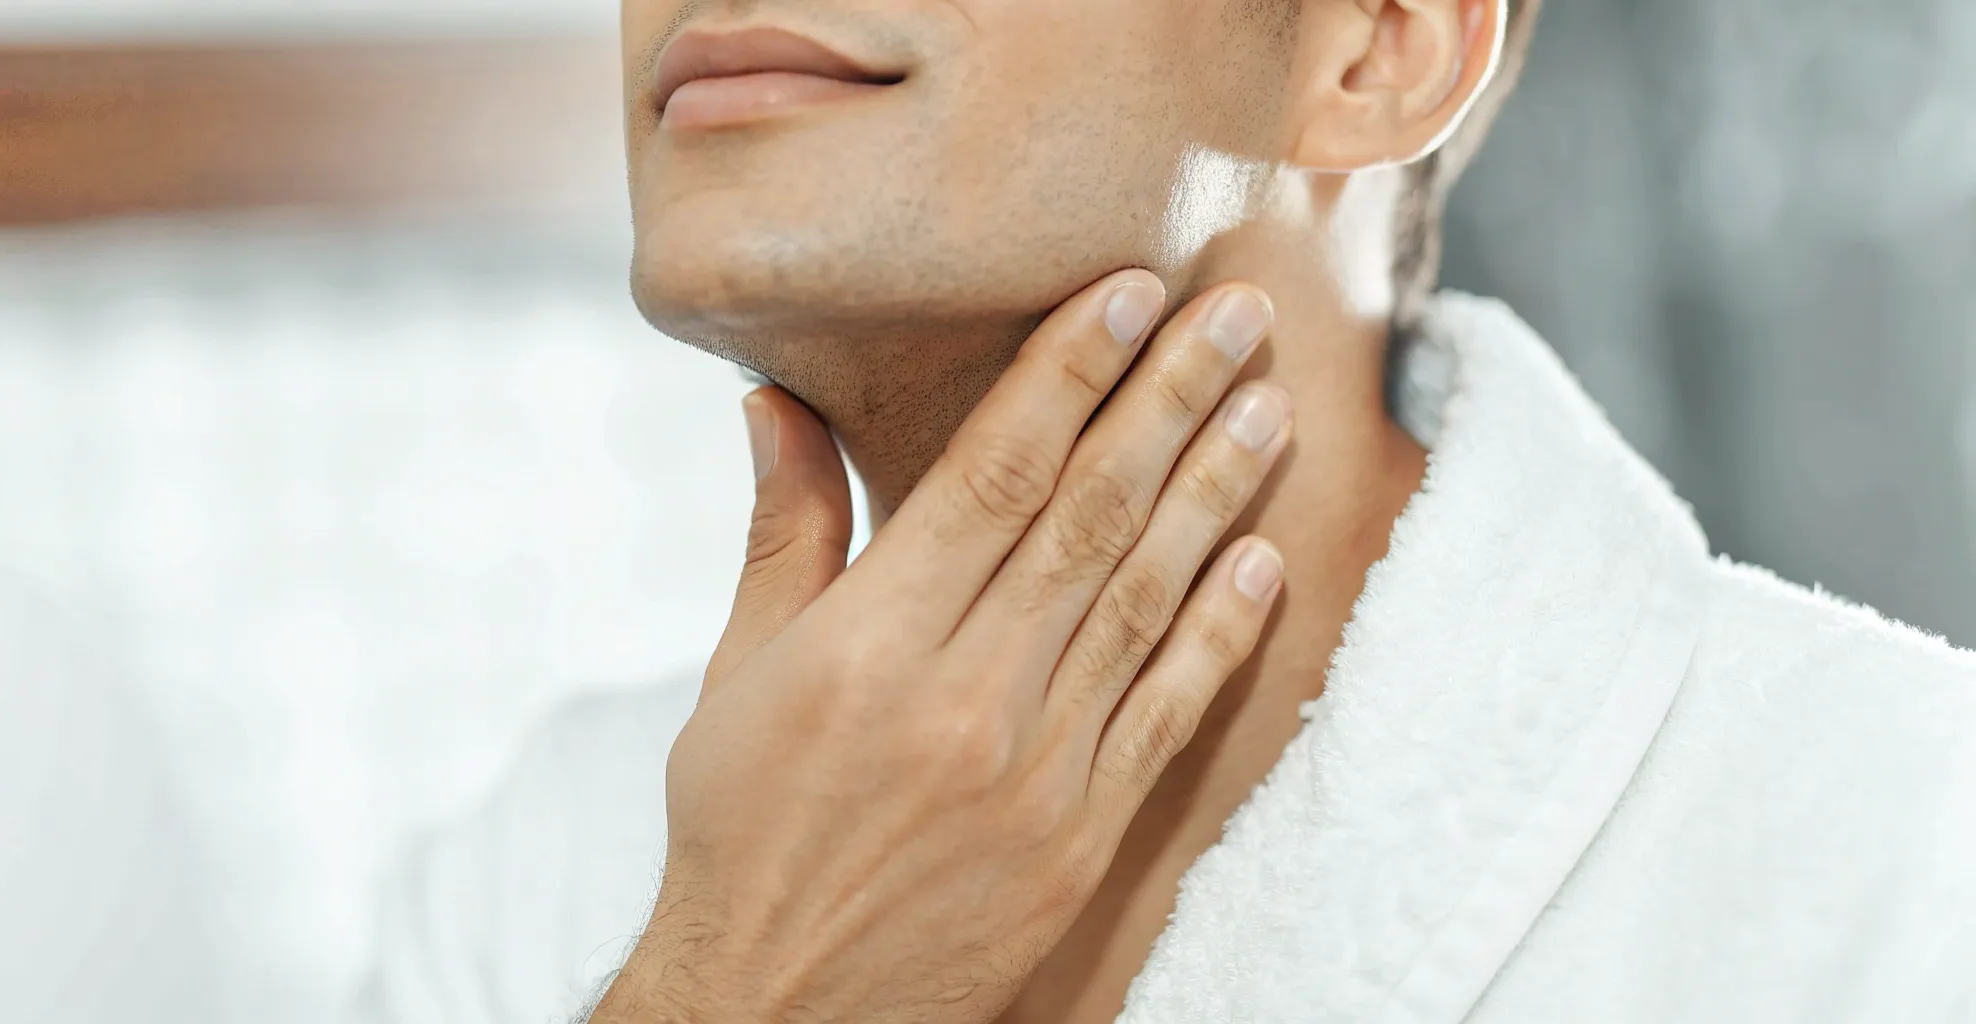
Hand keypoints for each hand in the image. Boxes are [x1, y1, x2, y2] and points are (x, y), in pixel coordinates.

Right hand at [597, 270, 1292, 1022]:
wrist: (776, 1006)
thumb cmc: (740, 829)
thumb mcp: (736, 674)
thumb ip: (784, 533)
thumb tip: (774, 403)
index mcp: (870, 641)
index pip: (992, 473)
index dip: (1067, 372)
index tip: (1127, 293)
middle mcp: (962, 694)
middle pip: (1089, 516)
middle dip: (1168, 400)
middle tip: (1235, 312)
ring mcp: (1034, 768)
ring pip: (1143, 599)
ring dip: (1215, 493)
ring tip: (1267, 404)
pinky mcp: (1080, 835)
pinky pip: (1165, 714)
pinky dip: (1218, 634)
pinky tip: (1260, 559)